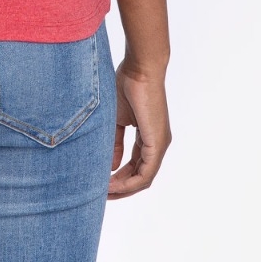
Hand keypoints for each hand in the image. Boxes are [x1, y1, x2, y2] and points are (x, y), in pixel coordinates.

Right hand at [108, 59, 170, 197]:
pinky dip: (129, 182)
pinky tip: (113, 183)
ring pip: (143, 179)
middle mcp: (157, 144)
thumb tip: (112, 165)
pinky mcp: (157, 143)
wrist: (140, 68)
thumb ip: (115, 142)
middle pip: (140, 177)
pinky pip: (145, 173)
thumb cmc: (126, 85)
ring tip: (104, 191)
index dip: (119, 177)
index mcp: (149, 137)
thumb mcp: (117, 119)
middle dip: (120, 187)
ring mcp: (159, 145)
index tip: (101, 181)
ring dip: (123, 188)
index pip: (136, 166)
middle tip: (101, 193)